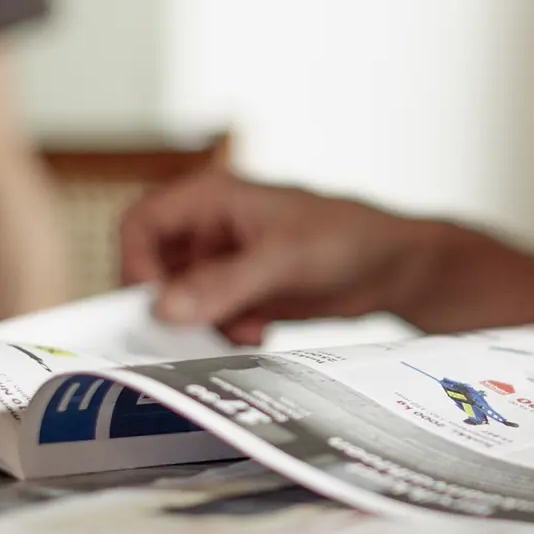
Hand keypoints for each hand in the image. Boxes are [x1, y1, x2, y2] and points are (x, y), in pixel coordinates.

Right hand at [119, 167, 458, 342]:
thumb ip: (226, 283)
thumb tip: (166, 308)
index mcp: (211, 198)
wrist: (397, 269)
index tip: (158, 306)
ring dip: (201, 324)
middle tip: (191, 334)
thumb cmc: (351, 239)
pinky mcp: (243, 294)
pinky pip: (210, 319)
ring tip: (241, 332)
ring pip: (180, 299)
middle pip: (153, 268)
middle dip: (171, 304)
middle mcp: (210, 229)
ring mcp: (225, 263)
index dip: (137, 265)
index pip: (140, 225)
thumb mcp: (285, 259)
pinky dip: (225, 333)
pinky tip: (260, 333)